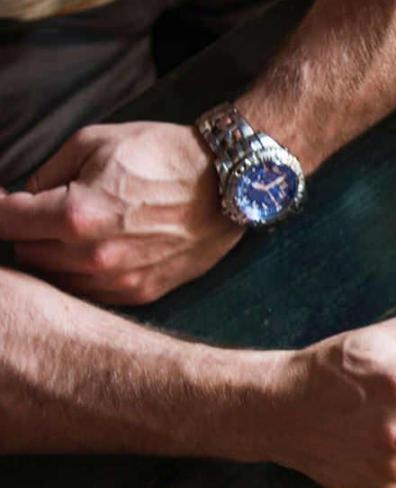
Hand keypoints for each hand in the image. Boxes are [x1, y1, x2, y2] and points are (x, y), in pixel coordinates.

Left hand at [0, 122, 241, 304]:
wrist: (230, 182)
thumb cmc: (164, 155)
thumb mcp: (94, 142)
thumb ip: (47, 172)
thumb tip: (25, 197)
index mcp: (74, 214)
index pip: (4, 221)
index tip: (3, 202)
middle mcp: (91, 255)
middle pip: (24, 254)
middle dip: (27, 232)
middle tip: (45, 214)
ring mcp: (118, 279)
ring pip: (54, 280)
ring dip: (54, 257)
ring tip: (74, 235)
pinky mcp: (141, 292)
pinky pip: (90, 294)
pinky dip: (83, 275)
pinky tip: (99, 252)